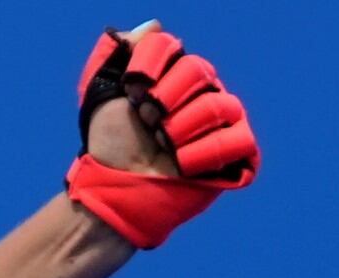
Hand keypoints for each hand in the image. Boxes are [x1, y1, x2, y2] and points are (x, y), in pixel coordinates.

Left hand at [66, 25, 257, 250]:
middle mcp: (203, 91)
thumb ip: (114, 54)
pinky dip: (204, 154)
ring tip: (163, 146)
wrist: (115, 191)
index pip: (171, 46)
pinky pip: (238, 139)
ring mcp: (223, 122)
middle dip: (164, 99)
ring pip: (218, 104)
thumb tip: (153, 25)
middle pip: (199, 69)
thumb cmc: (109, 145)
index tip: (131, 93)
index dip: (148, 68)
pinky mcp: (236, 156)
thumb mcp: (100, 95)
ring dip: (179, 129)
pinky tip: (182, 166)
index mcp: (174, 74)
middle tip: (147, 122)